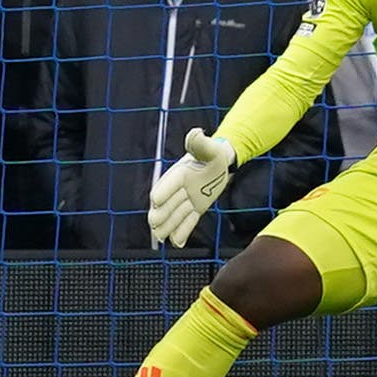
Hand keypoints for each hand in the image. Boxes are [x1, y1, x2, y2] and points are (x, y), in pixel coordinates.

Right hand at [147, 128, 235, 248]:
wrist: (221, 162)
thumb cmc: (213, 153)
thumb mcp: (209, 148)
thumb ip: (200, 143)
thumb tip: (196, 133)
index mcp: (178, 174)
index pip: (166, 185)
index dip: (162, 192)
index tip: (155, 200)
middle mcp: (178, 190)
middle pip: (166, 205)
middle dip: (161, 214)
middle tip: (155, 224)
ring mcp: (186, 201)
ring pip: (175, 217)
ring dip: (168, 227)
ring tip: (161, 237)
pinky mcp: (196, 209)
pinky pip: (188, 223)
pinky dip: (182, 233)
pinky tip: (177, 244)